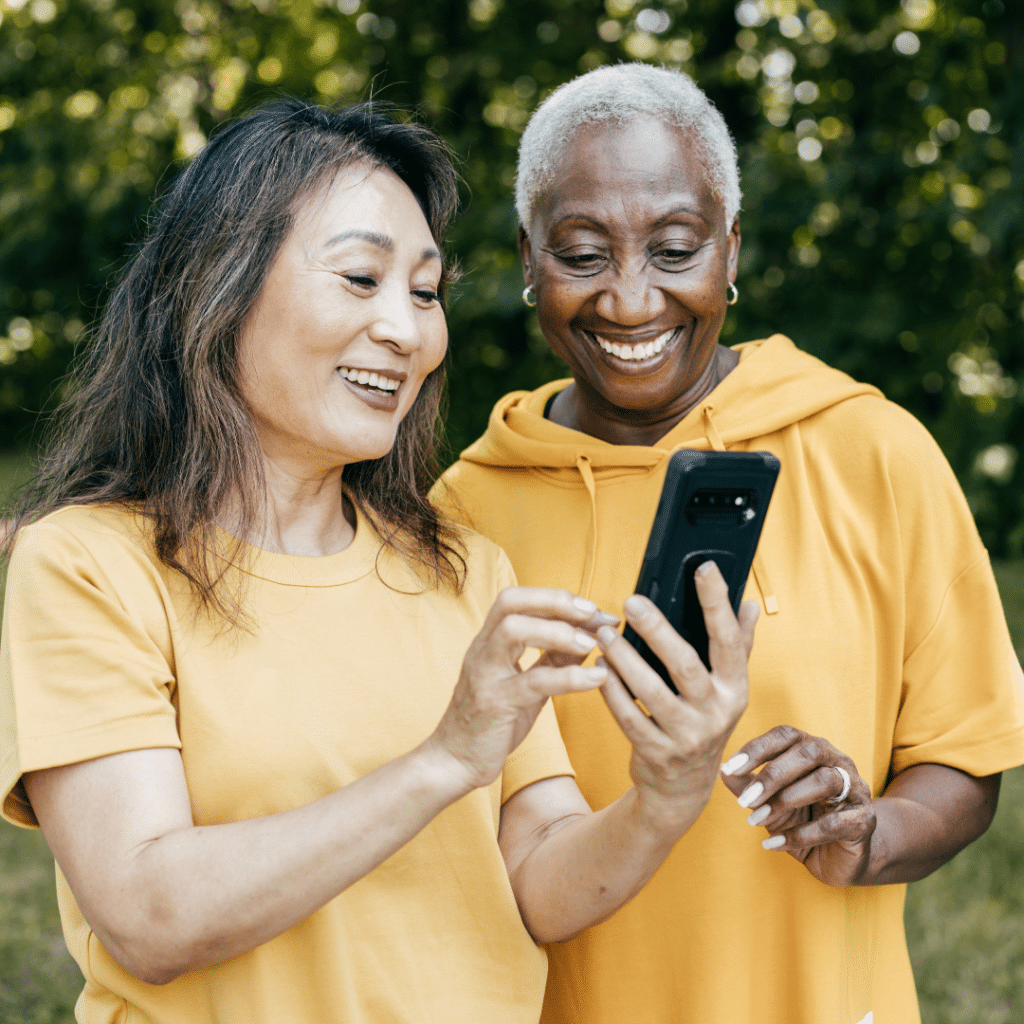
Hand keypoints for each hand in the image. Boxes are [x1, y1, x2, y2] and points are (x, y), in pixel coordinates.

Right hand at [430, 587, 618, 790]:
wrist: (454, 762)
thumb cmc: (490, 722)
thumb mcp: (524, 683)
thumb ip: (551, 658)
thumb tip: (586, 636)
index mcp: (488, 642)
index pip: (516, 599)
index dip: (555, 597)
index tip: (593, 608)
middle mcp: (482, 650)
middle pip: (511, 602)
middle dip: (555, 601)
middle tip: (593, 613)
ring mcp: (485, 674)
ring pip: (514, 631)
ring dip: (559, 631)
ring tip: (592, 643)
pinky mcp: (495, 704)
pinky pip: (534, 681)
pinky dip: (570, 676)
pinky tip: (597, 678)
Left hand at [595, 561, 757, 836]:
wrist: (682, 789)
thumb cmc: (702, 722)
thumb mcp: (726, 689)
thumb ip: (737, 645)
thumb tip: (749, 604)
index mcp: (734, 689)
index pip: (728, 640)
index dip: (717, 603)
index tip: (704, 568)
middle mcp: (715, 713)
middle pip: (685, 665)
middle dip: (657, 630)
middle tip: (631, 600)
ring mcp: (685, 737)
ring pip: (650, 691)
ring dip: (625, 659)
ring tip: (605, 633)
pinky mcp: (656, 753)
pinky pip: (628, 717)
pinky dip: (611, 691)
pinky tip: (598, 667)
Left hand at [719, 726, 875, 886]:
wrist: (839, 857)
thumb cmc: (801, 819)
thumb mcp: (769, 802)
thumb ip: (748, 786)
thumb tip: (722, 771)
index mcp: (813, 749)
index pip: (786, 735)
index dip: (757, 748)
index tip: (731, 769)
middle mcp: (838, 762)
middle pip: (808, 752)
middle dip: (773, 775)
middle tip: (745, 801)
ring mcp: (856, 790)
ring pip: (825, 781)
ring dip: (786, 801)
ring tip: (758, 820)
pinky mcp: (864, 822)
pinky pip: (834, 824)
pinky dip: (801, 834)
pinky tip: (775, 843)